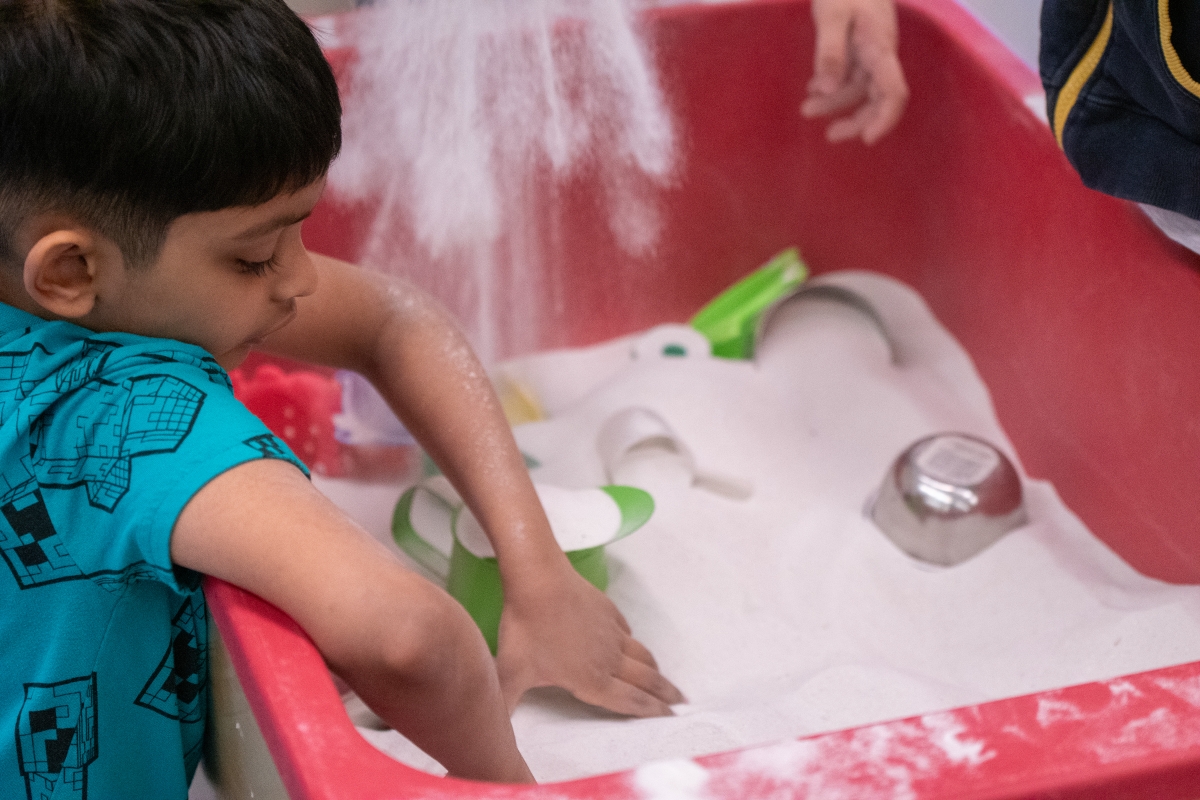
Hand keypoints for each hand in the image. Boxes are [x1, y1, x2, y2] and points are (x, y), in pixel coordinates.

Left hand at [494, 564, 685, 716]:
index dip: (650, 711)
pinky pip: (626, 631)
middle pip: (645, 679)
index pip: (628, 701)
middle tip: (681, 702)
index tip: (669, 717)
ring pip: (640, 654)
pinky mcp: (608, 610)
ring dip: (654, 670)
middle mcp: (609, 658)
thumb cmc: (525, 628)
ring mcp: (611, 631)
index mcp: (592, 679)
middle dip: (664, 694)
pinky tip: (631, 642)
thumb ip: (503, 703)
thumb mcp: (510, 672)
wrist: (538, 579)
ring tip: (663, 678)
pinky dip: (634, 642)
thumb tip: (489, 730)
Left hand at [801, 0, 907, 143]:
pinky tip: (814, 89)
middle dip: (857, 119)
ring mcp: (871, 51)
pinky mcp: (860, 47)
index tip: (868, 139)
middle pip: (879, 98)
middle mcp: (880, 54)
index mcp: (880, 48)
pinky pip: (851, 75)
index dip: (885, 119)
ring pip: (860, 88)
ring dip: (836, 102)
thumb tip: (825, 91)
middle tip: (829, 135)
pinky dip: (833, 86)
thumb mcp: (831, 17)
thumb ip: (829, 53)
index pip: (893, 92)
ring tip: (807, 108)